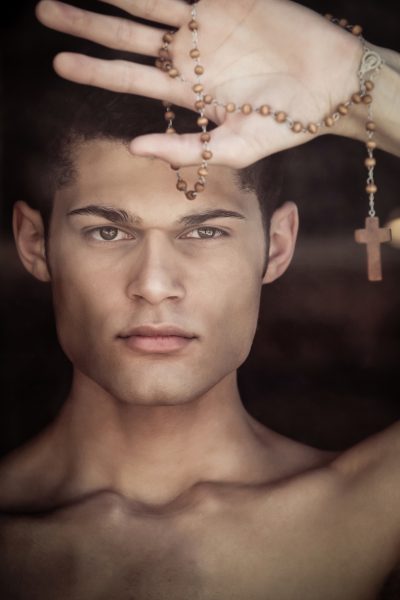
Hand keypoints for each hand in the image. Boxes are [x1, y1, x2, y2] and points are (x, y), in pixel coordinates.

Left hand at [35, 0, 362, 167]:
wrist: (329, 86)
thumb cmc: (286, 124)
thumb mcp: (233, 147)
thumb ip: (184, 148)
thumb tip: (134, 147)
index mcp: (187, 92)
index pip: (130, 79)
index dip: (95, 71)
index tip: (58, 63)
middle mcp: (189, 57)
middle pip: (127, 37)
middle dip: (88, 26)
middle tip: (46, 13)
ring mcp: (206, 25)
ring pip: (146, 3)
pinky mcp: (227, 1)